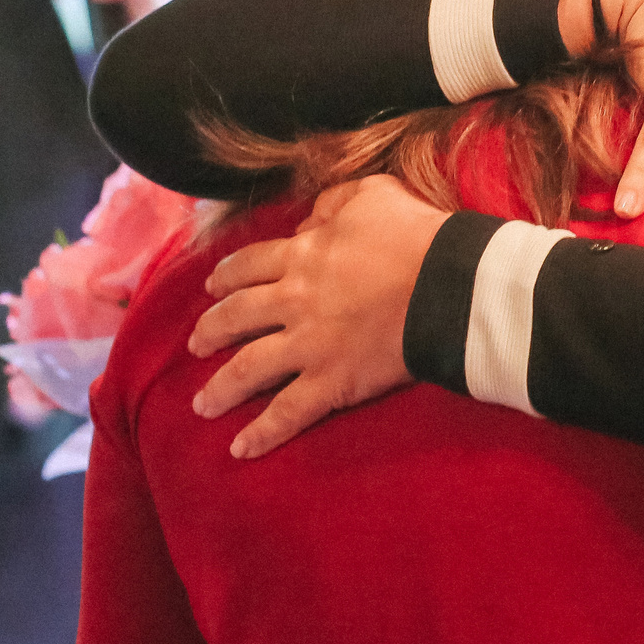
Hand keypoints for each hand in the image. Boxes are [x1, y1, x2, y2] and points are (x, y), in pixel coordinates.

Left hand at [185, 174, 443, 457]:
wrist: (447, 283)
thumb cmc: (416, 235)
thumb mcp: (372, 193)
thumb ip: (334, 200)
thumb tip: (311, 216)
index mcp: (302, 255)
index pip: (248, 265)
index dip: (226, 277)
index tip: (212, 287)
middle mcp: (294, 300)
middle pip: (237, 317)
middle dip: (211, 332)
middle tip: (196, 344)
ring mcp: (309, 344)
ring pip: (248, 369)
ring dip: (221, 388)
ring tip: (202, 405)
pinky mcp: (331, 381)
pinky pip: (288, 412)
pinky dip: (262, 433)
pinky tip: (240, 449)